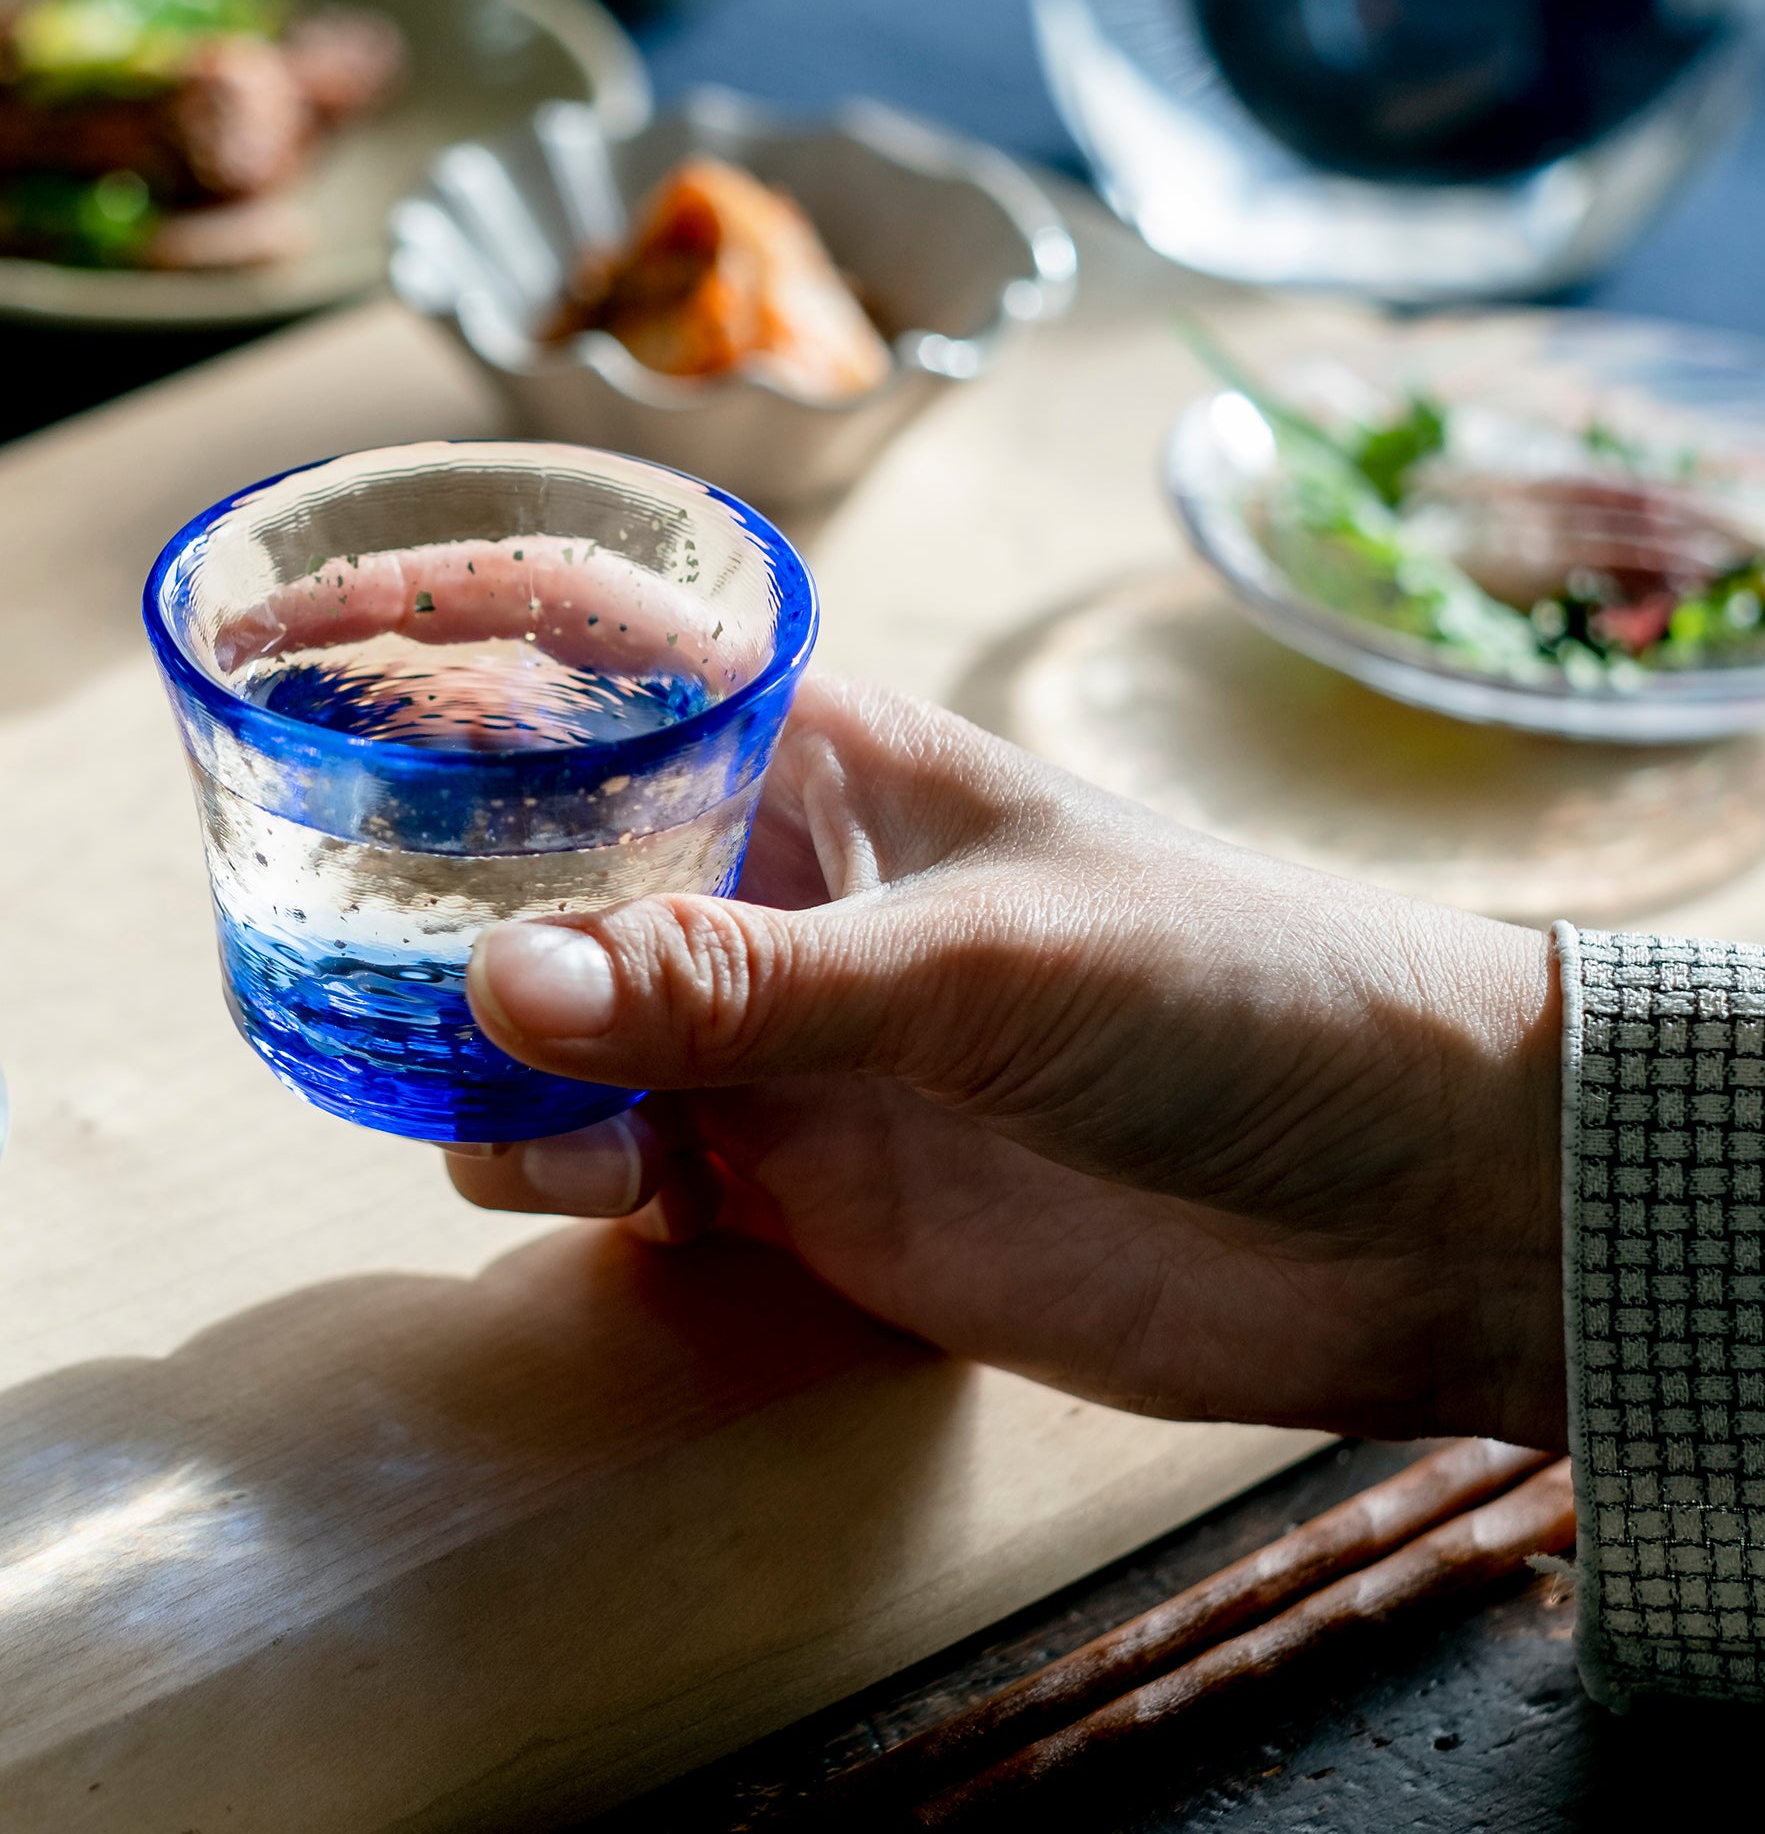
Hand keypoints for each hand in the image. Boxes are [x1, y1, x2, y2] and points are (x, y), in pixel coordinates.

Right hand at [445, 677, 1565, 1447]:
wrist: (1397, 1205)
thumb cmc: (1239, 997)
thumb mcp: (989, 967)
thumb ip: (747, 984)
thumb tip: (497, 985)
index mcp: (834, 760)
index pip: (611, 658)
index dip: (452, 631)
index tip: (294, 637)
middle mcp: (788, 891)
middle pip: (546, 867)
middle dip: (443, 907)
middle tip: (362, 967)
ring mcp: (795, 1046)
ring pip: (565, 1038)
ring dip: (503, 1078)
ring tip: (545, 1132)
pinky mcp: (814, 1192)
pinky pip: (631, 1175)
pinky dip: (574, 1186)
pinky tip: (614, 1206)